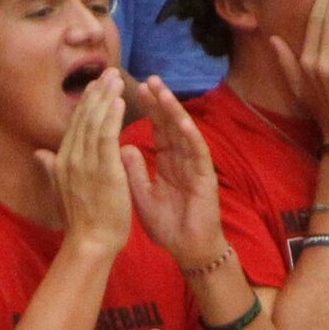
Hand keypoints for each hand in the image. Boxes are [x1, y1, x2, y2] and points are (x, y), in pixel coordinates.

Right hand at [36, 67, 133, 258]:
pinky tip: (119, 100)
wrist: (89, 242)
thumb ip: (51, 168)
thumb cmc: (80, 220)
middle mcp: (71, 157)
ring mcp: (85, 162)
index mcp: (63, 161)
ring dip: (106, 98)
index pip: (75, 125)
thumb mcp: (61, 190)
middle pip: (84, 118)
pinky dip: (112, 116)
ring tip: (116, 79)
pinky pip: (106, 136)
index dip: (85, 103)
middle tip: (108, 72)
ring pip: (95, 122)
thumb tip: (39, 153)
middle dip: (96, 93)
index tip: (96, 85)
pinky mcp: (102, 169)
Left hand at [123, 80, 227, 269]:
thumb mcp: (142, 195)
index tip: (132, 90)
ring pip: (185, 133)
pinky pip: (199, 155)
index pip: (157, 129)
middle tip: (148, 79)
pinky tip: (184, 123)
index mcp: (168, 162)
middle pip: (171, 125)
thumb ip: (134, 171)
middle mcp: (183, 159)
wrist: (187, 250)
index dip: (146, 110)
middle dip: (160, 102)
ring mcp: (195, 167)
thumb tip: (123, 147)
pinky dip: (192, 138)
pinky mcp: (206, 179)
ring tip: (164, 92)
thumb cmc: (168, 225)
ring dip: (175, 112)